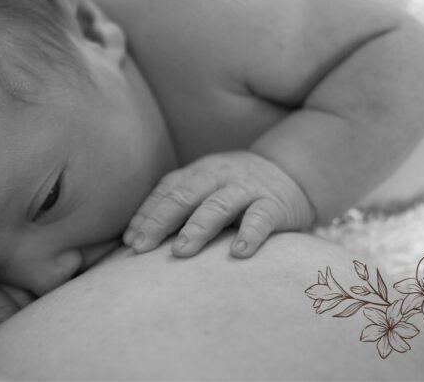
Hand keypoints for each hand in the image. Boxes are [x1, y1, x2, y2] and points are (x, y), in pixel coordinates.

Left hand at [123, 151, 313, 257]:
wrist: (293, 171)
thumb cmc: (237, 190)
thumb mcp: (207, 189)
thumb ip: (180, 207)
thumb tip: (137, 239)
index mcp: (198, 173)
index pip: (167, 190)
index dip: (147, 213)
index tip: (130, 240)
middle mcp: (218, 176)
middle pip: (185, 195)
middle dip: (161, 221)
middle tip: (142, 247)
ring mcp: (247, 188)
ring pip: (218, 205)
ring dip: (197, 227)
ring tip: (181, 251)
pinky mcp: (275, 203)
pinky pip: (261, 218)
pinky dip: (249, 234)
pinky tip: (238, 253)